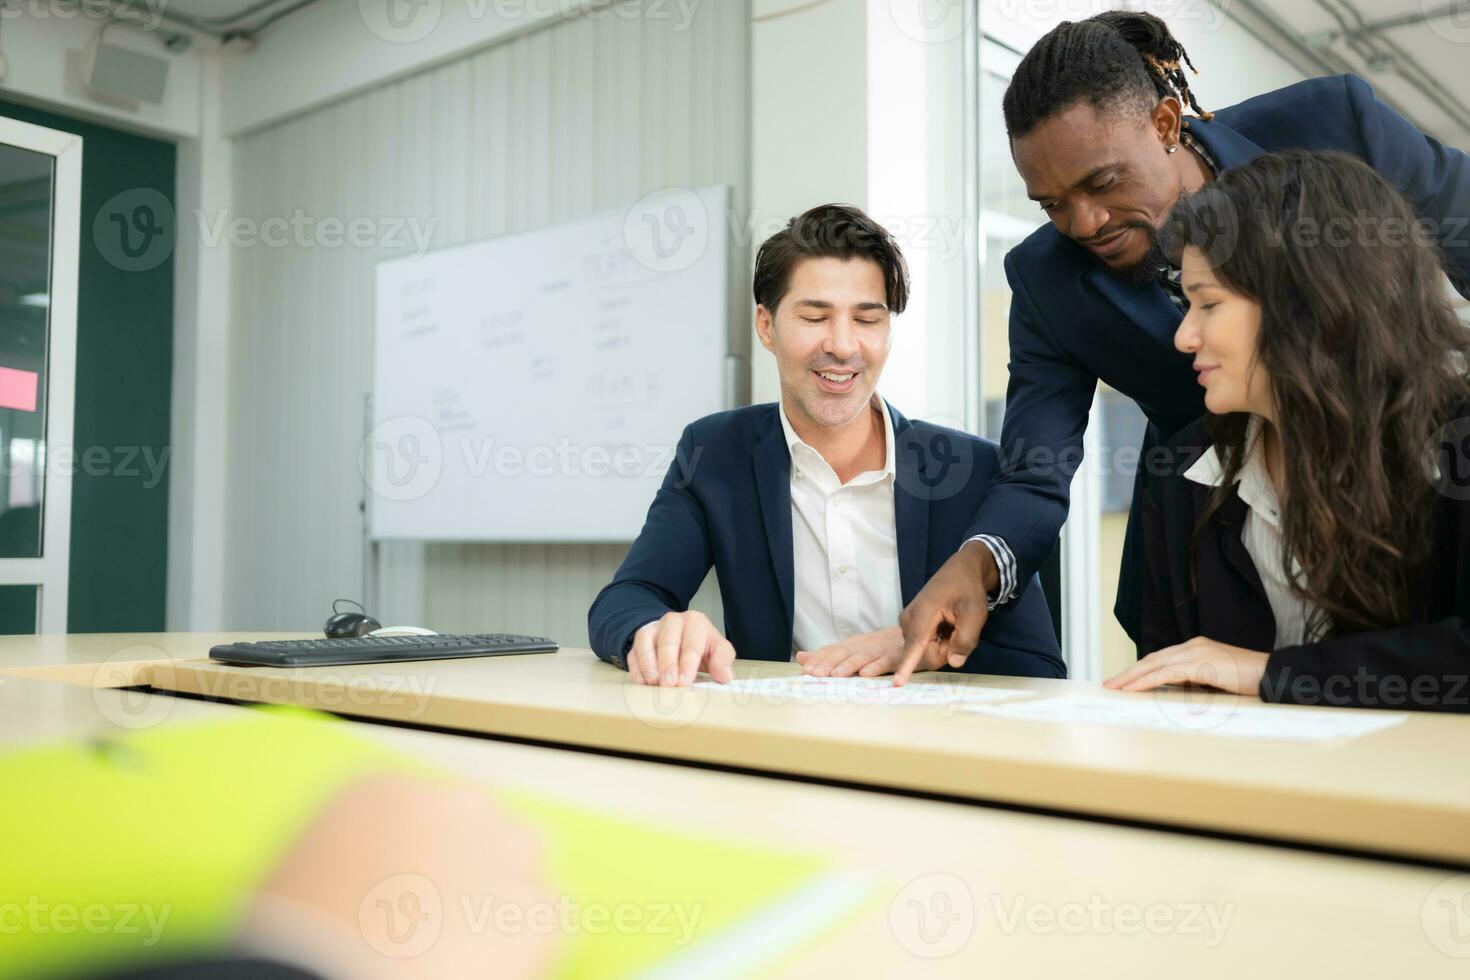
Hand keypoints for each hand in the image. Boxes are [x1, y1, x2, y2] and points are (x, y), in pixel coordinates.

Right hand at [626, 611, 734, 686]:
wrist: (682, 637)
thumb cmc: (702, 646)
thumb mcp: (718, 650)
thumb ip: (723, 661)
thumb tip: (724, 676)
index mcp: (695, 622)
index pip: (691, 642)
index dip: (688, 662)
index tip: (685, 680)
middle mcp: (673, 621)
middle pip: (667, 640)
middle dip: (668, 663)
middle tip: (669, 683)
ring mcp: (654, 628)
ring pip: (646, 641)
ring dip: (649, 663)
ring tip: (654, 682)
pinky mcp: (640, 640)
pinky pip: (633, 651)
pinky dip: (636, 668)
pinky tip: (642, 682)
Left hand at [795, 627, 903, 677]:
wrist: (919, 633)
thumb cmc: (883, 646)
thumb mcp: (854, 649)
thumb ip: (828, 655)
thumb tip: (801, 657)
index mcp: (853, 644)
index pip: (831, 651)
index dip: (818, 660)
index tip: (804, 671)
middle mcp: (865, 645)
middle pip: (843, 653)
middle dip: (827, 664)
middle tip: (814, 674)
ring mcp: (881, 649)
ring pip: (862, 657)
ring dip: (848, 666)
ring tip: (835, 675)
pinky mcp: (898, 655)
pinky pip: (888, 661)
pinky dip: (878, 667)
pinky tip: (867, 674)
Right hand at [894, 540, 996, 684]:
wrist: (960, 571)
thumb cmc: (968, 590)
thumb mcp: (975, 614)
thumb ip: (966, 639)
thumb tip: (953, 662)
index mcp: (923, 615)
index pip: (914, 646)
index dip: (906, 667)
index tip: (897, 684)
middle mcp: (909, 621)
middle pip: (925, 654)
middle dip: (945, 650)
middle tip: (959, 630)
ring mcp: (907, 624)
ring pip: (925, 651)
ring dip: (943, 645)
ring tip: (952, 625)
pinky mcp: (910, 626)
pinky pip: (923, 645)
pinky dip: (938, 641)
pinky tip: (945, 626)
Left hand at [1104, 637, 1267, 695]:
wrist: (1273, 675)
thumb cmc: (1250, 680)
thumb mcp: (1216, 679)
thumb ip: (1196, 680)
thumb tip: (1177, 692)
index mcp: (1196, 647)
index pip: (1160, 658)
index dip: (1140, 669)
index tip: (1124, 680)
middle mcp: (1192, 646)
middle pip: (1152, 659)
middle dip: (1129, 673)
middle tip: (1110, 685)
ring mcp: (1195, 652)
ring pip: (1154, 665)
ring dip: (1132, 678)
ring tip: (1115, 689)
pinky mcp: (1200, 664)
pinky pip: (1165, 674)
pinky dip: (1146, 682)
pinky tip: (1134, 690)